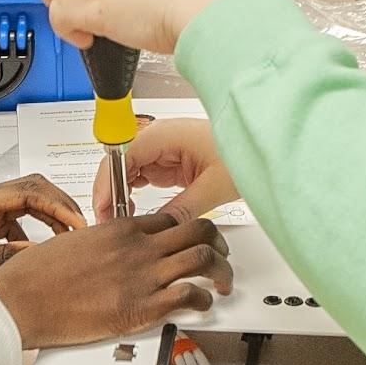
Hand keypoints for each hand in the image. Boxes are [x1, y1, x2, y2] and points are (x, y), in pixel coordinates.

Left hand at [0, 175, 85, 309]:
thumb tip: (37, 254)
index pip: (26, 191)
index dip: (57, 205)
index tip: (76, 223)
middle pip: (31, 191)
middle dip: (60, 206)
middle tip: (81, 228)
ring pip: (26, 208)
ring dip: (50, 220)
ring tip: (68, 240)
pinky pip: (16, 226)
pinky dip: (35, 236)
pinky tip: (41, 254)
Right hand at [0, 213, 231, 349]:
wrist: (21, 300)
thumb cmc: (36, 276)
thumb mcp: (71, 243)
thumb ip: (98, 243)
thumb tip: (105, 249)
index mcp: (119, 228)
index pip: (169, 218)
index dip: (186, 227)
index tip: (191, 237)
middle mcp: (137, 247)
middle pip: (196, 230)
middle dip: (216, 241)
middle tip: (220, 253)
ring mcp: (142, 275)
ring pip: (203, 258)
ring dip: (220, 270)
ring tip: (221, 281)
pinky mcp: (142, 307)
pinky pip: (190, 296)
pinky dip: (204, 301)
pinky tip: (202, 305)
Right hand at [97, 118, 236, 222]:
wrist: (263, 145)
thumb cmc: (244, 151)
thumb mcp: (214, 187)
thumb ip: (183, 210)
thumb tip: (158, 230)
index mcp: (166, 134)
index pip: (122, 156)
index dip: (107, 183)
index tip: (102, 207)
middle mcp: (159, 138)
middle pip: (119, 164)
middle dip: (110, 191)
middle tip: (107, 221)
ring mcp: (162, 149)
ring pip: (127, 171)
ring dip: (119, 193)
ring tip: (117, 220)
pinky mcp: (168, 161)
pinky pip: (141, 176)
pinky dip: (132, 193)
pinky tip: (131, 210)